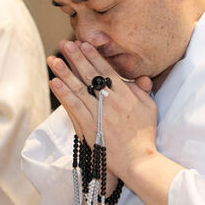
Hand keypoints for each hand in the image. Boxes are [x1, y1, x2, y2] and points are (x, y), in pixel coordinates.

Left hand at [48, 40, 155, 181]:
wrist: (137, 161)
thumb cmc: (144, 135)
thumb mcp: (150, 108)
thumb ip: (143, 91)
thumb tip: (141, 77)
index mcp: (126, 95)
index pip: (106, 70)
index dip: (93, 56)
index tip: (83, 43)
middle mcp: (110, 101)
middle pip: (90, 75)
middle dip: (76, 58)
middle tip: (65, 44)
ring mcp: (98, 114)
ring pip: (78, 89)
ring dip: (64, 73)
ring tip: (54, 59)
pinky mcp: (88, 128)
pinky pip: (73, 107)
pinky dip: (63, 94)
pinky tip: (54, 83)